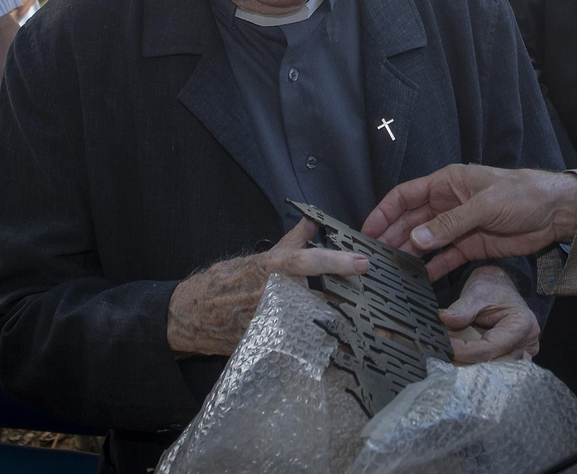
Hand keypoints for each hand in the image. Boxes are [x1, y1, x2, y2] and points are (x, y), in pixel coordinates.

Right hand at [165, 218, 367, 354]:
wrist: (190, 315)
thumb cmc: (223, 282)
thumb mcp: (257, 257)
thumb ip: (289, 242)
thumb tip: (311, 222)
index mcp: (270, 270)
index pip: (306, 261)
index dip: (336, 261)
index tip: (363, 263)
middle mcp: (273, 297)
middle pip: (320, 301)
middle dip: (351, 308)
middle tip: (385, 317)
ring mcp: (270, 323)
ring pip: (314, 327)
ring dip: (343, 332)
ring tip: (377, 337)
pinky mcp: (268, 343)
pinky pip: (300, 346)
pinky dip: (323, 349)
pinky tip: (346, 355)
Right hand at [362, 164, 576, 280]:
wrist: (555, 212)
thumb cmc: (523, 195)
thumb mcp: (485, 205)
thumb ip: (450, 224)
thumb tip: (417, 240)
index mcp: (447, 183)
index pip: (405, 196)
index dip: (384, 213)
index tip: (367, 231)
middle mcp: (447, 204)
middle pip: (411, 221)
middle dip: (392, 238)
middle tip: (374, 258)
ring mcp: (459, 227)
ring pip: (425, 242)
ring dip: (409, 255)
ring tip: (390, 272)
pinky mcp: (471, 246)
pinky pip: (445, 258)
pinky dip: (432, 268)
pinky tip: (418, 280)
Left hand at [442, 266, 539, 363]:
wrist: (499, 288)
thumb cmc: (493, 289)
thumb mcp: (476, 294)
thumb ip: (462, 309)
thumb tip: (444, 319)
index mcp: (522, 325)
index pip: (490, 348)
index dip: (466, 351)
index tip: (446, 348)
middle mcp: (526, 343)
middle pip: (493, 362)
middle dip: (468, 362)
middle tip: (445, 355)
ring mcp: (521, 353)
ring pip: (493, 368)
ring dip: (471, 365)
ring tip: (452, 357)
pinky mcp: (512, 357)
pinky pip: (494, 366)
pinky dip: (477, 363)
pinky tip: (462, 359)